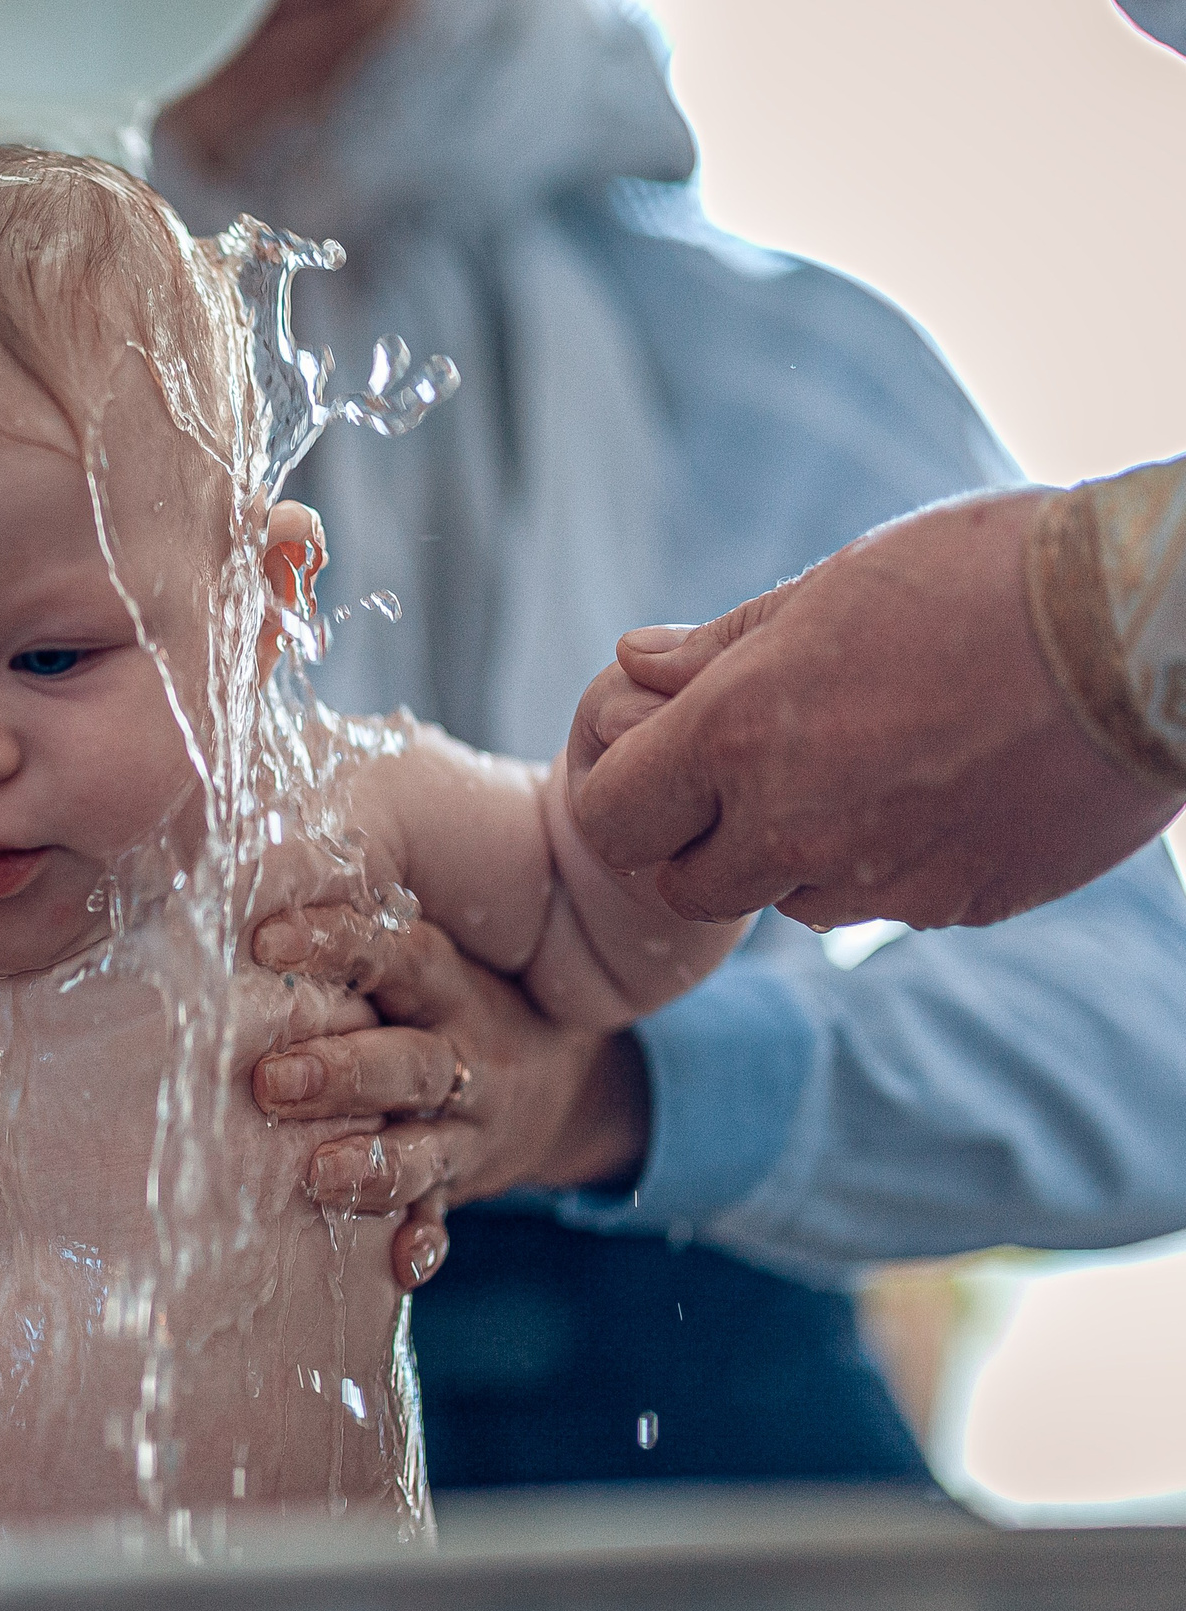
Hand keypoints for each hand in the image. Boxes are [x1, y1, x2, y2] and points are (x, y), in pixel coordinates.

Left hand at [249, 905, 648, 1278]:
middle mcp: (465, 1053)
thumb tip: (221, 877)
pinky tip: (402, 1263)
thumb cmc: (440, 1007)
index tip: (268, 939)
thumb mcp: (419, 965)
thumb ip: (349, 946)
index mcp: (445, 985)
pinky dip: (424, 1239)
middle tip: (269, 1081)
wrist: (562, 1082)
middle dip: (342, 1073)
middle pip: (410, 1061)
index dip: (337, 944)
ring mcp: (468, 1127)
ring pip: (425, 1146)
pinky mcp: (462, 1182)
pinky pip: (444, 1214)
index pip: (397, 954)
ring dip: (372, 1162)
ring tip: (315, 1173)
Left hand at [572, 488, 1184, 928]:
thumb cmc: (983, 576)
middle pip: (685, 887)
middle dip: (698, 843)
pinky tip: (940, 790)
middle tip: (748, 777)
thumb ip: (720, 646)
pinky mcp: (962, 902)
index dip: (628, 794)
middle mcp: (793, 825)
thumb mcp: (831, 588)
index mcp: (738, 734)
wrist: (1150, 631)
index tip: (663, 761)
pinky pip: (888, 905)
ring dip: (793, 857)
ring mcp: (881, 878)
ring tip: (861, 768)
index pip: (609, 818)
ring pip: (789, 902)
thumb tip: (632, 663)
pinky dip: (889, 864)